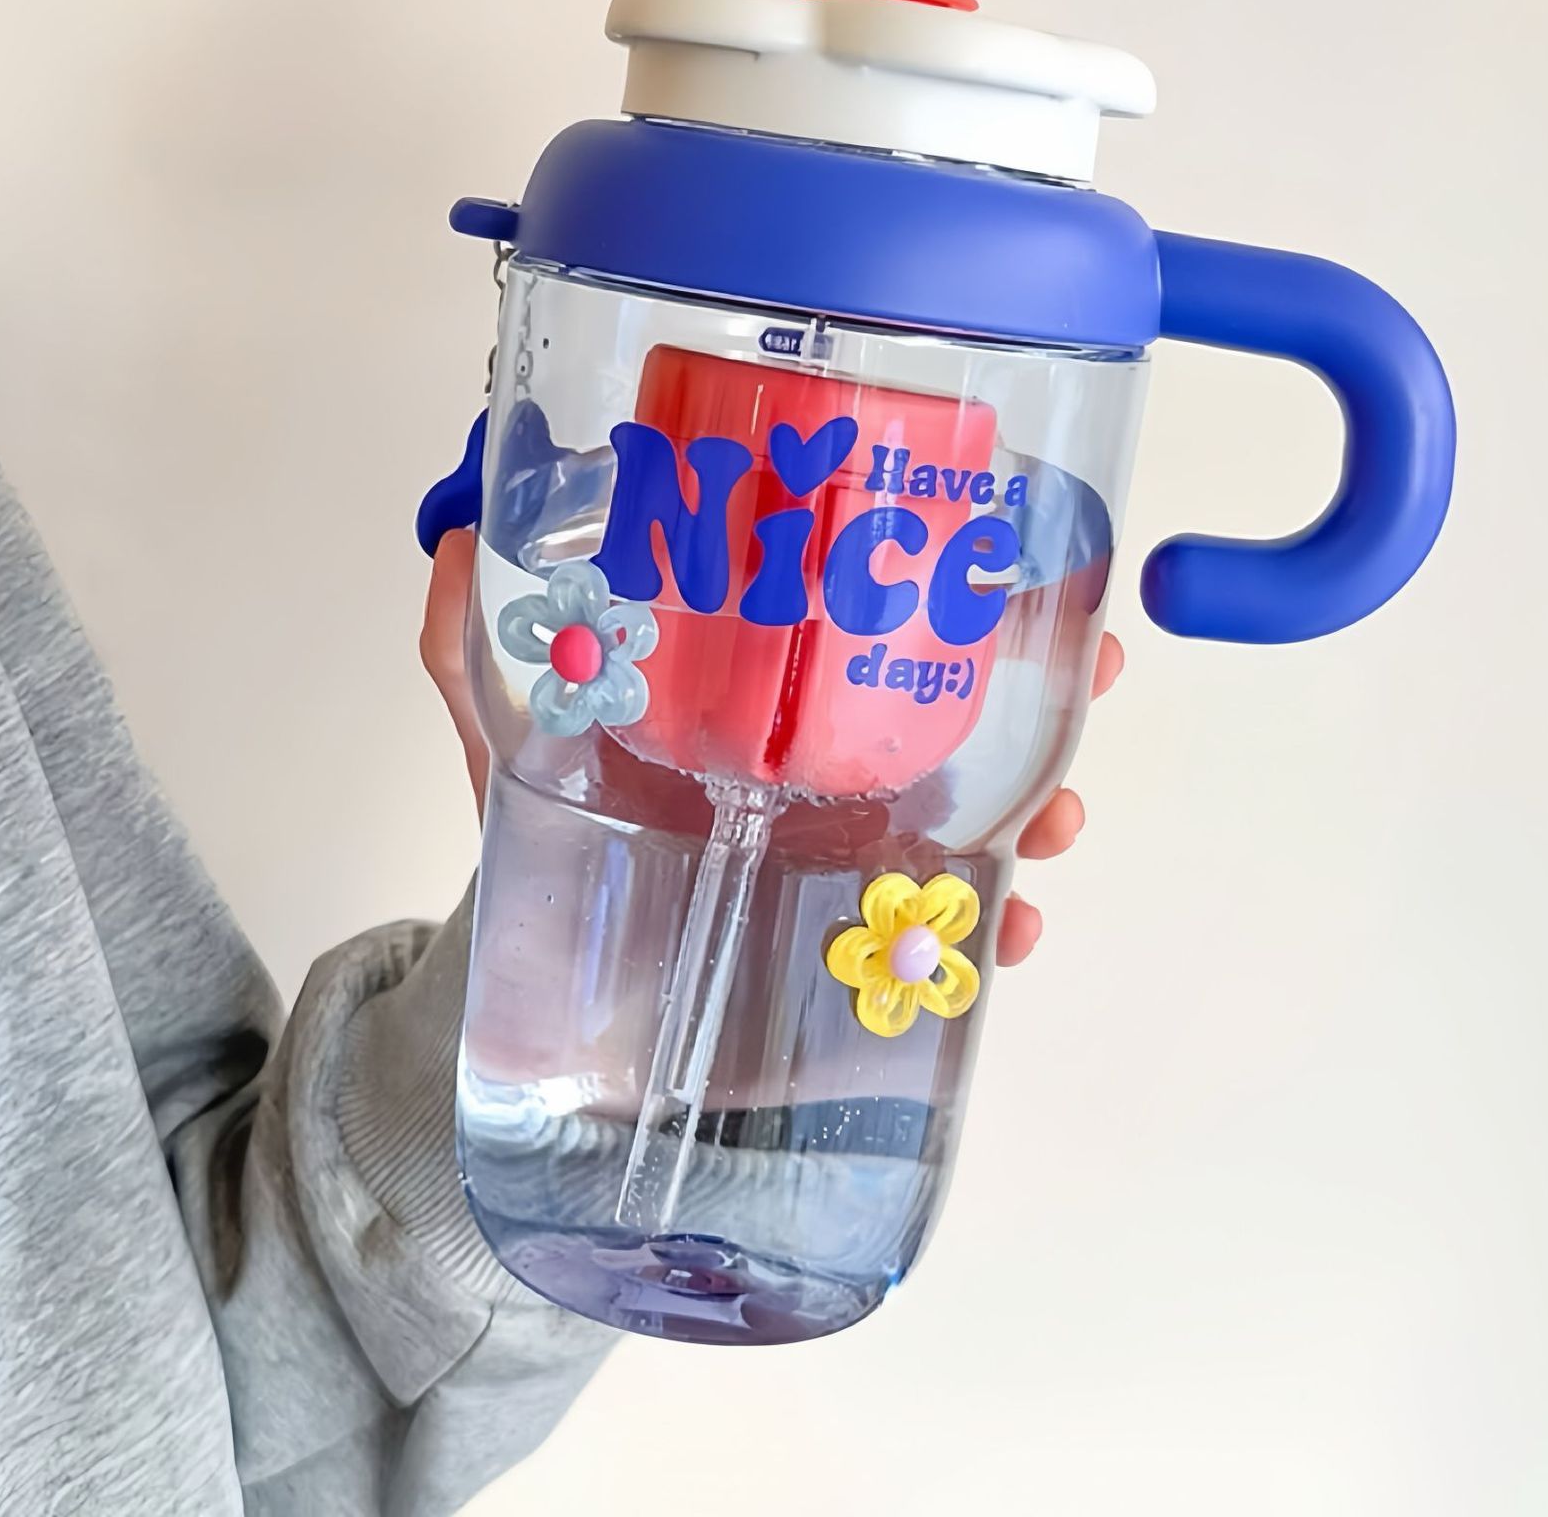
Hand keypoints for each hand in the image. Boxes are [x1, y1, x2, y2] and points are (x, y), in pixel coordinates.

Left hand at [421, 527, 1124, 968]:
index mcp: (765, 710)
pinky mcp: (862, 957)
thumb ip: (471, 653)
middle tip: (1094, 662)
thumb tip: (452, 544)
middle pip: (960, 715)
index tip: (1018, 547)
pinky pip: (949, 944)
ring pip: (976, 825)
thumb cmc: (547, 854)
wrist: (548, 1003)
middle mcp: (829, 777)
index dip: (955, 583)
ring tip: (1057, 816)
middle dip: (1042, 684)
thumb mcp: (509, 744)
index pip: (874, 626)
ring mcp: (855, 867)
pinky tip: (1008, 929)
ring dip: (1040, 808)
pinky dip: (991, 935)